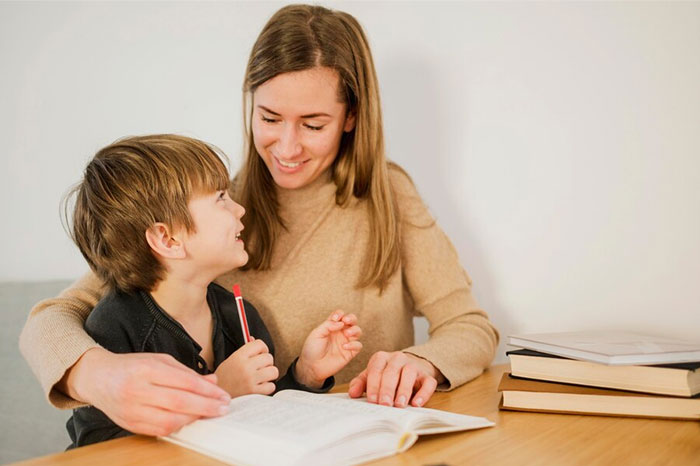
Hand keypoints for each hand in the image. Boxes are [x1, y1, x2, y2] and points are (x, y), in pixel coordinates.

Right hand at [62, 347, 230, 435]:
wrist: (98, 378)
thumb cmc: (132, 367)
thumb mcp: (160, 361)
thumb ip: (187, 373)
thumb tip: (213, 382)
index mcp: (147, 369)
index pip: (184, 382)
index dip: (207, 391)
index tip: (223, 395)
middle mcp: (137, 390)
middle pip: (179, 403)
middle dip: (206, 406)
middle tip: (224, 407)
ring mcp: (132, 410)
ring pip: (170, 420)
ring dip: (194, 418)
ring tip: (209, 413)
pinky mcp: (129, 424)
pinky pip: (159, 430)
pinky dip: (179, 426)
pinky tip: (189, 419)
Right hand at [215, 338, 277, 397]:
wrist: (215, 398)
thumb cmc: (224, 379)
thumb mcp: (230, 360)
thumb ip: (244, 350)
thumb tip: (253, 338)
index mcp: (238, 357)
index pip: (260, 344)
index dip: (262, 349)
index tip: (260, 354)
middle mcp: (245, 367)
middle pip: (269, 357)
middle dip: (266, 362)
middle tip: (259, 367)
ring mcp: (251, 380)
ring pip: (273, 371)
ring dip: (269, 374)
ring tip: (260, 377)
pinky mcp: (254, 393)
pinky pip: (271, 386)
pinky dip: (267, 387)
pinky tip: (259, 387)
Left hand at [295, 311, 362, 388]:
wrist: (312, 366)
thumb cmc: (312, 349)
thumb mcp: (317, 333)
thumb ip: (328, 325)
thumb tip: (341, 322)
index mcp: (332, 326)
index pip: (340, 315)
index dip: (339, 314)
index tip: (335, 318)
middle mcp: (340, 332)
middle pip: (352, 320)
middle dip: (351, 318)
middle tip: (346, 321)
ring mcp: (346, 342)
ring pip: (358, 331)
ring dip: (354, 330)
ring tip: (347, 333)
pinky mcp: (350, 353)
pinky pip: (358, 346)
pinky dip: (354, 344)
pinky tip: (344, 346)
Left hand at [348, 351, 442, 407]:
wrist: (412, 365)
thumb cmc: (388, 374)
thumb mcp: (372, 376)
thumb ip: (361, 383)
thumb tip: (352, 394)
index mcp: (381, 358)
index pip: (376, 370)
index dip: (373, 385)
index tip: (372, 400)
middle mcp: (397, 358)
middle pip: (392, 372)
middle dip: (387, 389)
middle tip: (384, 404)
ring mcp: (413, 365)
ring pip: (409, 374)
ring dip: (404, 390)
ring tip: (399, 405)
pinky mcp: (427, 375)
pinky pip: (428, 382)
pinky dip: (423, 393)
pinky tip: (416, 404)